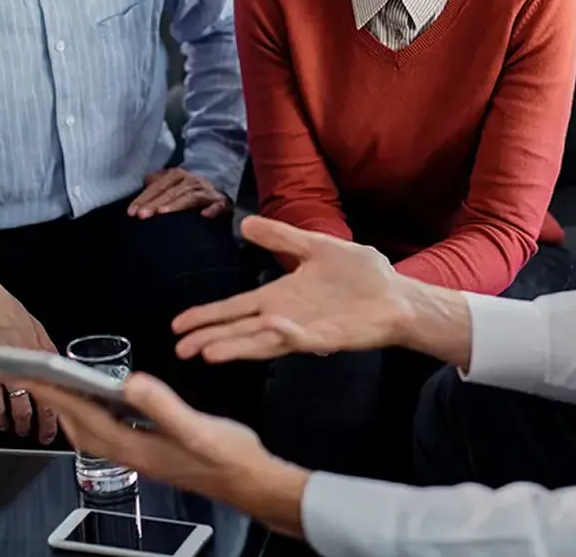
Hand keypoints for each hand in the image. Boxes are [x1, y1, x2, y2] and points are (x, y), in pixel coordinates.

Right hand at [0, 275, 58, 443]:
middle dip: (48, 424)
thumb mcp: (39, 331)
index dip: (69, 405)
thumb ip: (48, 352)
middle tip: (48, 436)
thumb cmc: (11, 314)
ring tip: (24, 433)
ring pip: (21, 409)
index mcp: (47, 355)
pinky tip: (2, 425)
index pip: (64, 387)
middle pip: (45, 403)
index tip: (73, 417)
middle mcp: (30, 368)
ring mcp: (9, 376)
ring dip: (24, 425)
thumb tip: (57, 369)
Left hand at [20, 373, 307, 536]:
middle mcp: (132, 454)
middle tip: (32, 377)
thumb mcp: (197, 427)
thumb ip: (162, 406)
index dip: (57, 394)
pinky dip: (97, 415)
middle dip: (55, 401)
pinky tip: (105, 404)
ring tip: (60, 388)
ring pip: (93, 432)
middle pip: (80, 427)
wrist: (249, 482)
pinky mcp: (152, 454)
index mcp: (137, 448)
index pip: (85, 417)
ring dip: (73, 410)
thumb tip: (130, 383)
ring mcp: (141, 456)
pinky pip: (111, 433)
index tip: (31, 375)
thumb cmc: (227, 456)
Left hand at [127, 168, 230, 218]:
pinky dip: (212, 209)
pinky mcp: (221, 202)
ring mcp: (206, 191)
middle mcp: (191, 180)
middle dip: (156, 203)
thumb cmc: (190, 188)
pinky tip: (204, 215)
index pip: (158, 185)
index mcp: (178, 175)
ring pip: (190, 197)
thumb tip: (144, 181)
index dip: (144, 198)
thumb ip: (157, 182)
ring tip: (162, 213)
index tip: (132, 212)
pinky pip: (218, 205)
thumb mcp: (172, 182)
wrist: (220, 188)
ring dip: (177, 204)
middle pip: (171, 191)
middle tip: (142, 215)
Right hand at [172, 215, 411, 362]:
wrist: (396, 293)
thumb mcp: (316, 247)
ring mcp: (304, 330)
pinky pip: (301, 340)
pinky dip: (285, 336)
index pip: (236, 308)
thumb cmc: (360, 275)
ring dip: (237, 346)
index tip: (178, 324)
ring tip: (207, 351)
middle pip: (240, 330)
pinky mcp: (327, 339)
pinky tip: (269, 327)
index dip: (208, 315)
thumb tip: (246, 223)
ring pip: (262, 341)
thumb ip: (282, 238)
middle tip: (179, 349)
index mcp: (280, 297)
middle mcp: (285, 317)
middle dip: (211, 338)